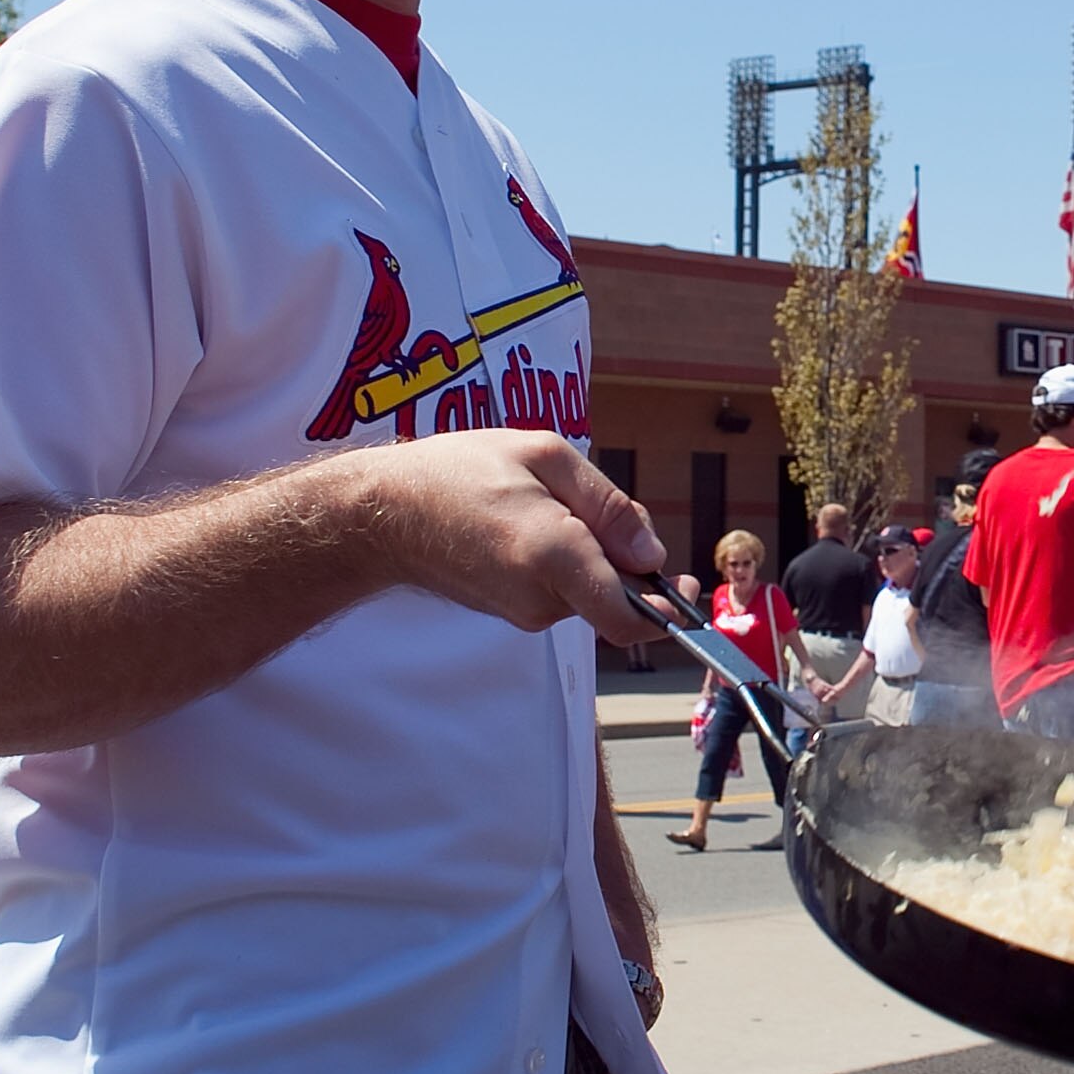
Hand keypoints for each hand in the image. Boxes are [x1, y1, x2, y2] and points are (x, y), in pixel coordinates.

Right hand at [365, 430, 666, 647]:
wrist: (385, 513)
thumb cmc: (461, 471)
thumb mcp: (544, 456)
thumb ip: (608, 506)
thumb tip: (654, 555)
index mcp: (554, 555)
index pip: (629, 617)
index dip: (670, 610)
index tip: (688, 584)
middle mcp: (541, 598)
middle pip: (618, 595)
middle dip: (625, 557)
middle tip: (587, 504)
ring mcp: (523, 613)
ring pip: (591, 592)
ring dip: (592, 555)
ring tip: (544, 506)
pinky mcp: (513, 614)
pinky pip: (564, 593)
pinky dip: (567, 564)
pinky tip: (530, 525)